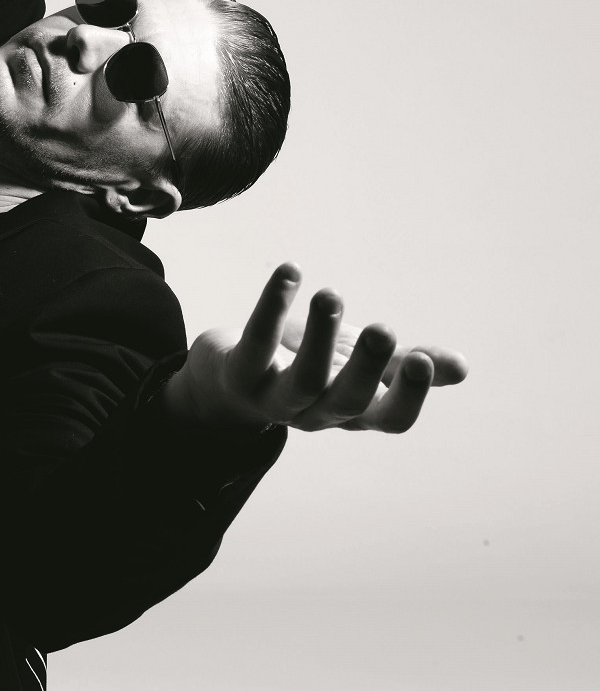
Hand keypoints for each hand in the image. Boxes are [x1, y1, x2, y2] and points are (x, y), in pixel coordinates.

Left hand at [164, 263, 467, 435]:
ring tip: (330, 293)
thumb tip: (461, 368)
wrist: (229, 382)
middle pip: (346, 402)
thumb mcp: (358, 365)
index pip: (390, 420)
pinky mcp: (238, 373)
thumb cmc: (309, 367)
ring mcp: (274, 398)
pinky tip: (290, 270)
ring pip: (301, 380)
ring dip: (318, 335)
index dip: (408, 397)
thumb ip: (403, 365)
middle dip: (366, 367)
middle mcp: (317, 412)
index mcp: (355, 411)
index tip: (422, 360)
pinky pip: (256, 343)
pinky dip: (272, 307)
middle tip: (384, 328)